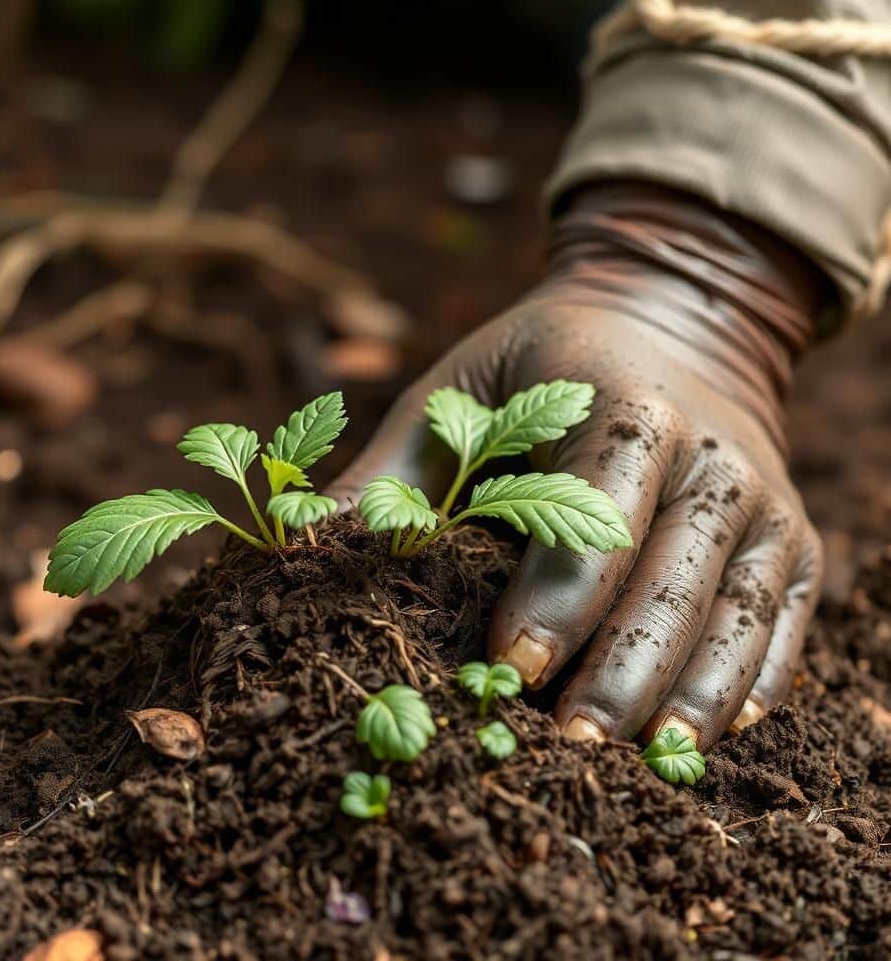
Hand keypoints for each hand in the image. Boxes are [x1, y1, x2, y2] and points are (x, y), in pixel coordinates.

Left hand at [329, 182, 830, 749]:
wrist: (677, 321)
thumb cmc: (547, 366)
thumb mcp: (463, 391)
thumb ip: (391, 472)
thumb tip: (295, 552)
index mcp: (625, 406)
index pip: (595, 516)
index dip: (555, 601)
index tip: (505, 674)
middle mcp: (713, 453)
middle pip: (672, 583)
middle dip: (619, 675)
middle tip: (565, 754)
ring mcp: (765, 501)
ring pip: (733, 617)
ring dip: (687, 700)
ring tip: (639, 771)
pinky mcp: (796, 539)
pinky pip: (779, 624)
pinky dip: (751, 683)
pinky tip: (708, 735)